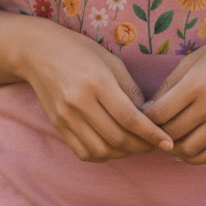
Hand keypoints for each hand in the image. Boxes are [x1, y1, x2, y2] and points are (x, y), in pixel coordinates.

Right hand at [17, 24, 174, 162]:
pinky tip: (112, 146)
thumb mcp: (111, 61)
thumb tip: (148, 115)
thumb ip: (130, 89)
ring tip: (134, 144)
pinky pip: (83, 152)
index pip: (129, 118)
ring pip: (101, 150)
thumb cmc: (79, 50)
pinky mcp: (58, 125)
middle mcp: (80, 102)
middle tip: (155, 143)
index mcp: (97, 82)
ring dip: (123, 153)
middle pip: (117, 138)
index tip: (168, 142)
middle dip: (141, 146)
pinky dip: (102, 155)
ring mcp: (66, 116)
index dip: (151, 134)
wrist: (38, 52)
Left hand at [142, 25, 205, 164]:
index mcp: (197, 83)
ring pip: (190, 149)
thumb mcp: (193, 58)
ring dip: (173, 148)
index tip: (141, 116)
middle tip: (150, 128)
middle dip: (156, 133)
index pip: (160, 113)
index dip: (145, 118)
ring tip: (167, 139)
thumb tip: (151, 108)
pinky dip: (195, 158)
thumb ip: (170, 84)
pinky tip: (186, 150)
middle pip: (172, 133)